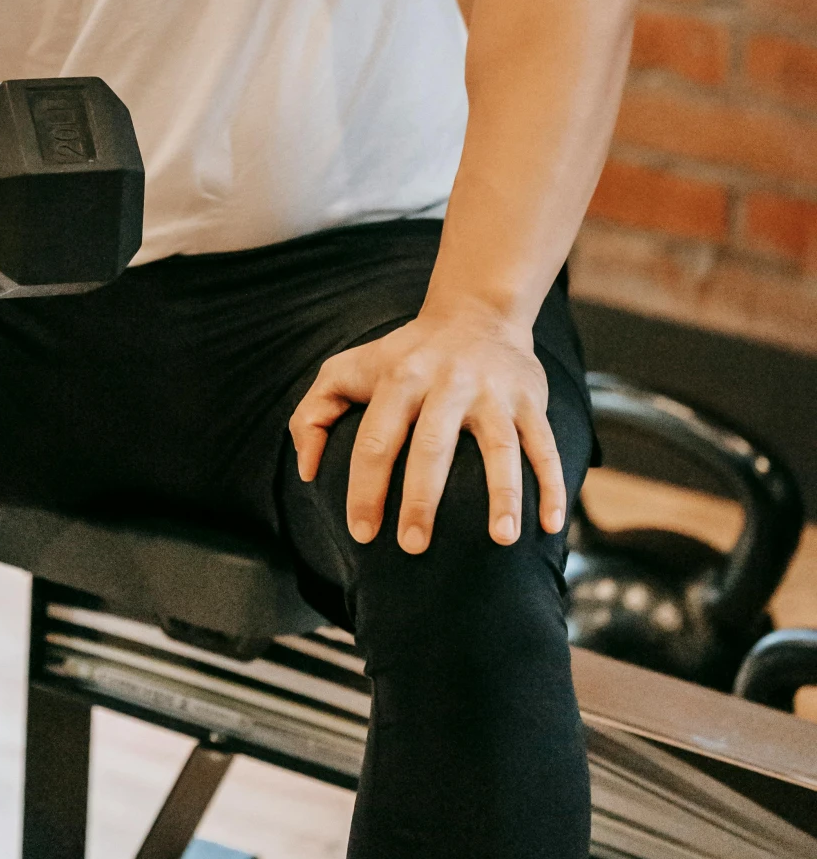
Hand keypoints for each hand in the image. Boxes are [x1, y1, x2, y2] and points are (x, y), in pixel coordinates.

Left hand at [288, 305, 566, 552]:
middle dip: (423, 498)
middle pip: (434, 446)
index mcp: (400, 379)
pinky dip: (552, 485)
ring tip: (501, 540)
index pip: (377, 439)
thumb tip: (307, 472)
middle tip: (413, 546)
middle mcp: (447, 383)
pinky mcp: (529, 400)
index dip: (366, 488)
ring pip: (500, 447)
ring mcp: (493, 392)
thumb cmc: (402, 356)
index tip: (362, 533)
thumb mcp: (349, 368)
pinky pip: (545, 445)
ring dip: (503, 495)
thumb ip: (315, 413)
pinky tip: (551, 526)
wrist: (475, 311)